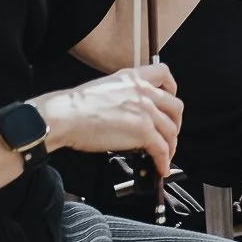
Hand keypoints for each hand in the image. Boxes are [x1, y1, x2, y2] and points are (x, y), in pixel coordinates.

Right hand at [33, 64, 183, 177]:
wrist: (65, 116)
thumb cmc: (75, 106)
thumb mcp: (106, 87)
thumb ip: (125, 93)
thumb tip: (133, 111)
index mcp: (133, 77)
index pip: (164, 73)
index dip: (172, 88)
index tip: (169, 101)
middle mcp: (144, 92)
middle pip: (175, 107)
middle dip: (175, 123)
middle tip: (169, 134)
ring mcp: (146, 111)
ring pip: (171, 130)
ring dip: (171, 145)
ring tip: (165, 156)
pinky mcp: (143, 131)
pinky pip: (162, 148)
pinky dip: (164, 160)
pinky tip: (161, 167)